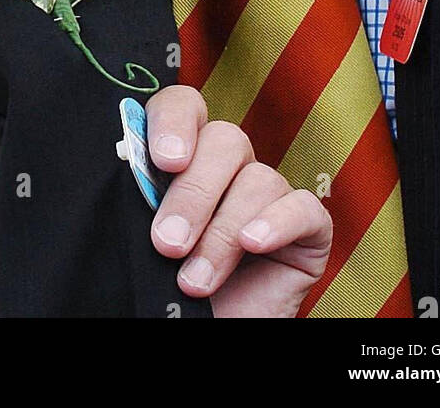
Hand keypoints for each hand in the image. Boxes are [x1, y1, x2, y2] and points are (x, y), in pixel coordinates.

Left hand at [146, 85, 331, 316]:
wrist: (205, 332)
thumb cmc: (172, 289)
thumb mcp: (146, 242)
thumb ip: (141, 202)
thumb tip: (130, 164)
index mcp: (189, 157)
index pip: (185, 107)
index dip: (174, 122)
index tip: (163, 161)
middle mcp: (232, 168)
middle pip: (225, 140)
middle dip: (193, 193)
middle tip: (168, 243)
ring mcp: (271, 196)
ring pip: (258, 178)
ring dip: (223, 232)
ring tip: (195, 281)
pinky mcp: (309, 229)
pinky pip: (304, 207)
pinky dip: (277, 223)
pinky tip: (253, 245)